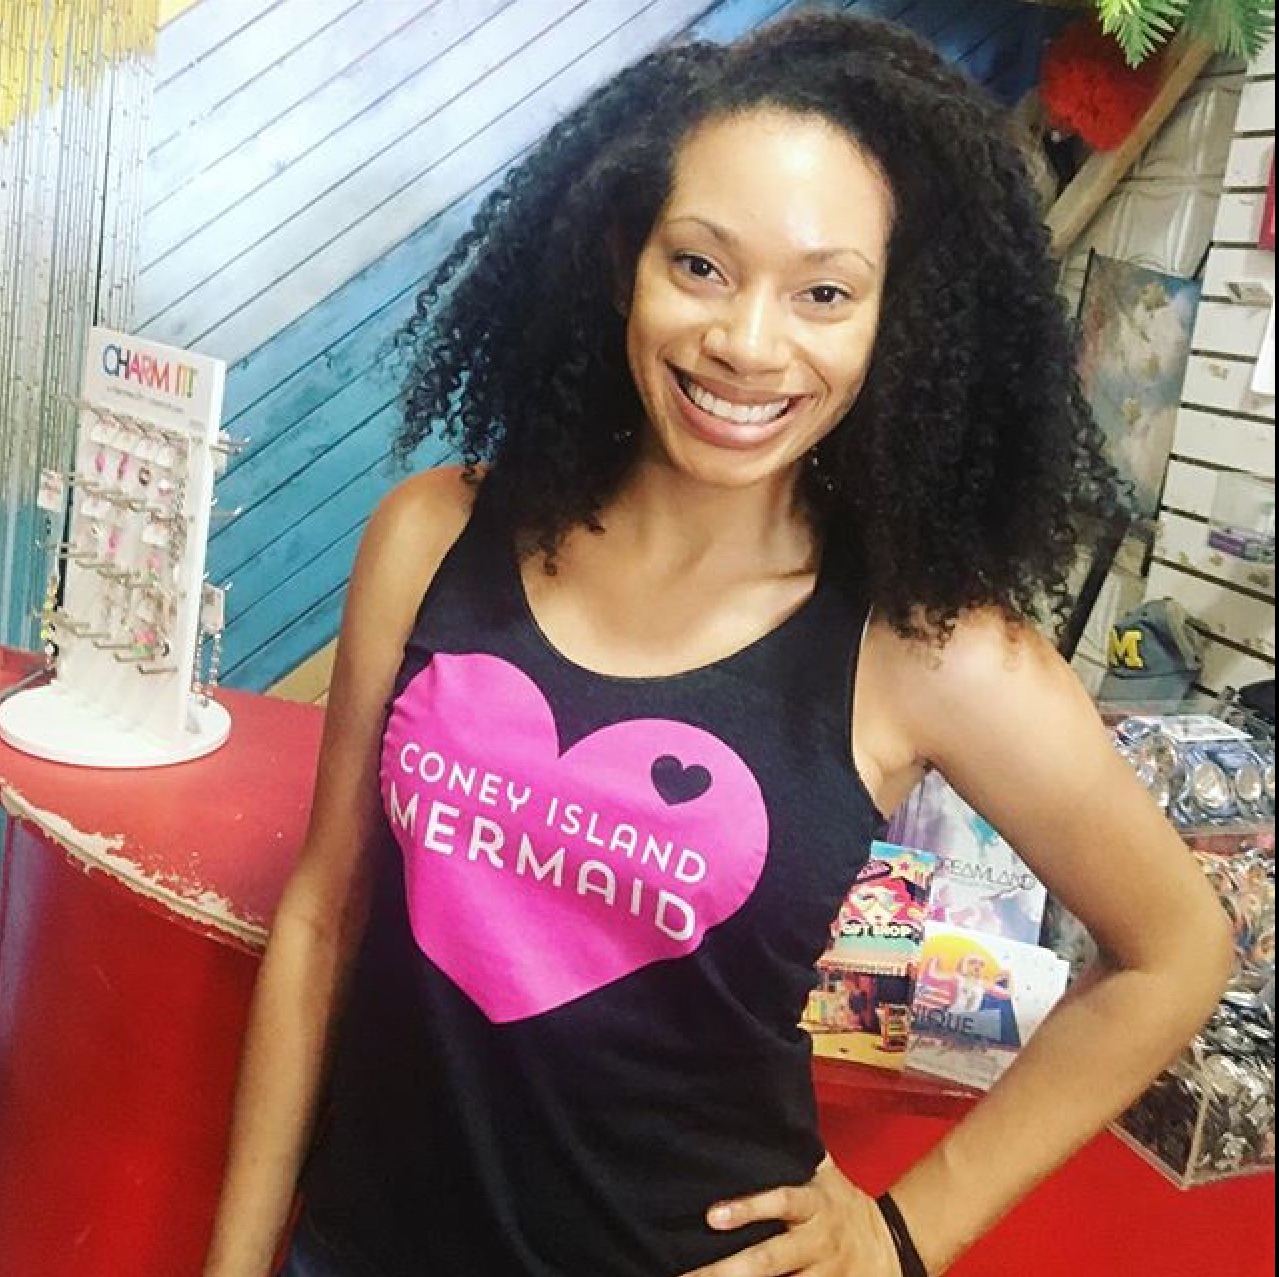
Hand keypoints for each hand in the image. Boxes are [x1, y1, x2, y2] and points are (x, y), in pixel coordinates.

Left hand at [678, 1156, 901, 1275]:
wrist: (894, 1246)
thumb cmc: (845, 1205)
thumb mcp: (827, 1176)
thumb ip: (798, 1153)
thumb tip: (767, 1115)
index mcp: (815, 1205)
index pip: (780, 1203)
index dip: (748, 1209)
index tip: (712, 1216)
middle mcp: (816, 1243)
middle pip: (771, 1260)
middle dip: (729, 1271)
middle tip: (688, 1276)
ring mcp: (823, 1276)